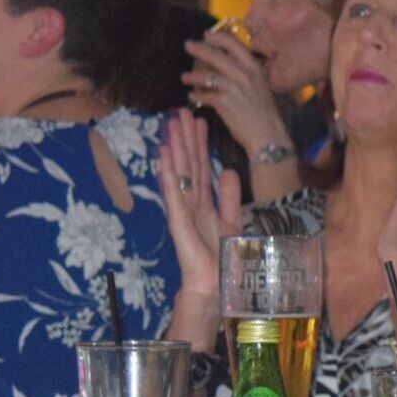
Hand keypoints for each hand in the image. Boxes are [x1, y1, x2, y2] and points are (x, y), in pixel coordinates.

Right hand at [157, 109, 242, 298]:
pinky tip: (164, 154)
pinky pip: (174, 193)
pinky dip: (169, 173)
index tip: (198, 120)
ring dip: (175, 149)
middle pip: (189, 165)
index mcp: (206, 204)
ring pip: (180, 173)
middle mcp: (193, 204)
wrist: (215, 285)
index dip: (201, 144)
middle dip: (186, 138)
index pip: (202, 167)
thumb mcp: (232, 221)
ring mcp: (184, 211)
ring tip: (170, 124)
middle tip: (181, 111)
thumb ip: (229, 197)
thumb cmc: (223, 260)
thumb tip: (226, 170)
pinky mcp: (179, 222)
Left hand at [182, 30, 289, 157]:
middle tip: (187, 45)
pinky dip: (196, 95)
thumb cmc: (266, 114)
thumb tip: (230, 68)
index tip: (207, 35)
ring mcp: (233, 88)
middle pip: (217, 56)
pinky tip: (191, 96)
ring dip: (192, 76)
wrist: (268, 135)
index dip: (219, 38)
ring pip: (207, 76)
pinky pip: (204, 95)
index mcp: (255, 69)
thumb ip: (248, 76)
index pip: (235, 46)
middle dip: (199, 49)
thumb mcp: (262, 88)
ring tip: (184, 77)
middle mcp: (244, 75)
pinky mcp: (224, 103)